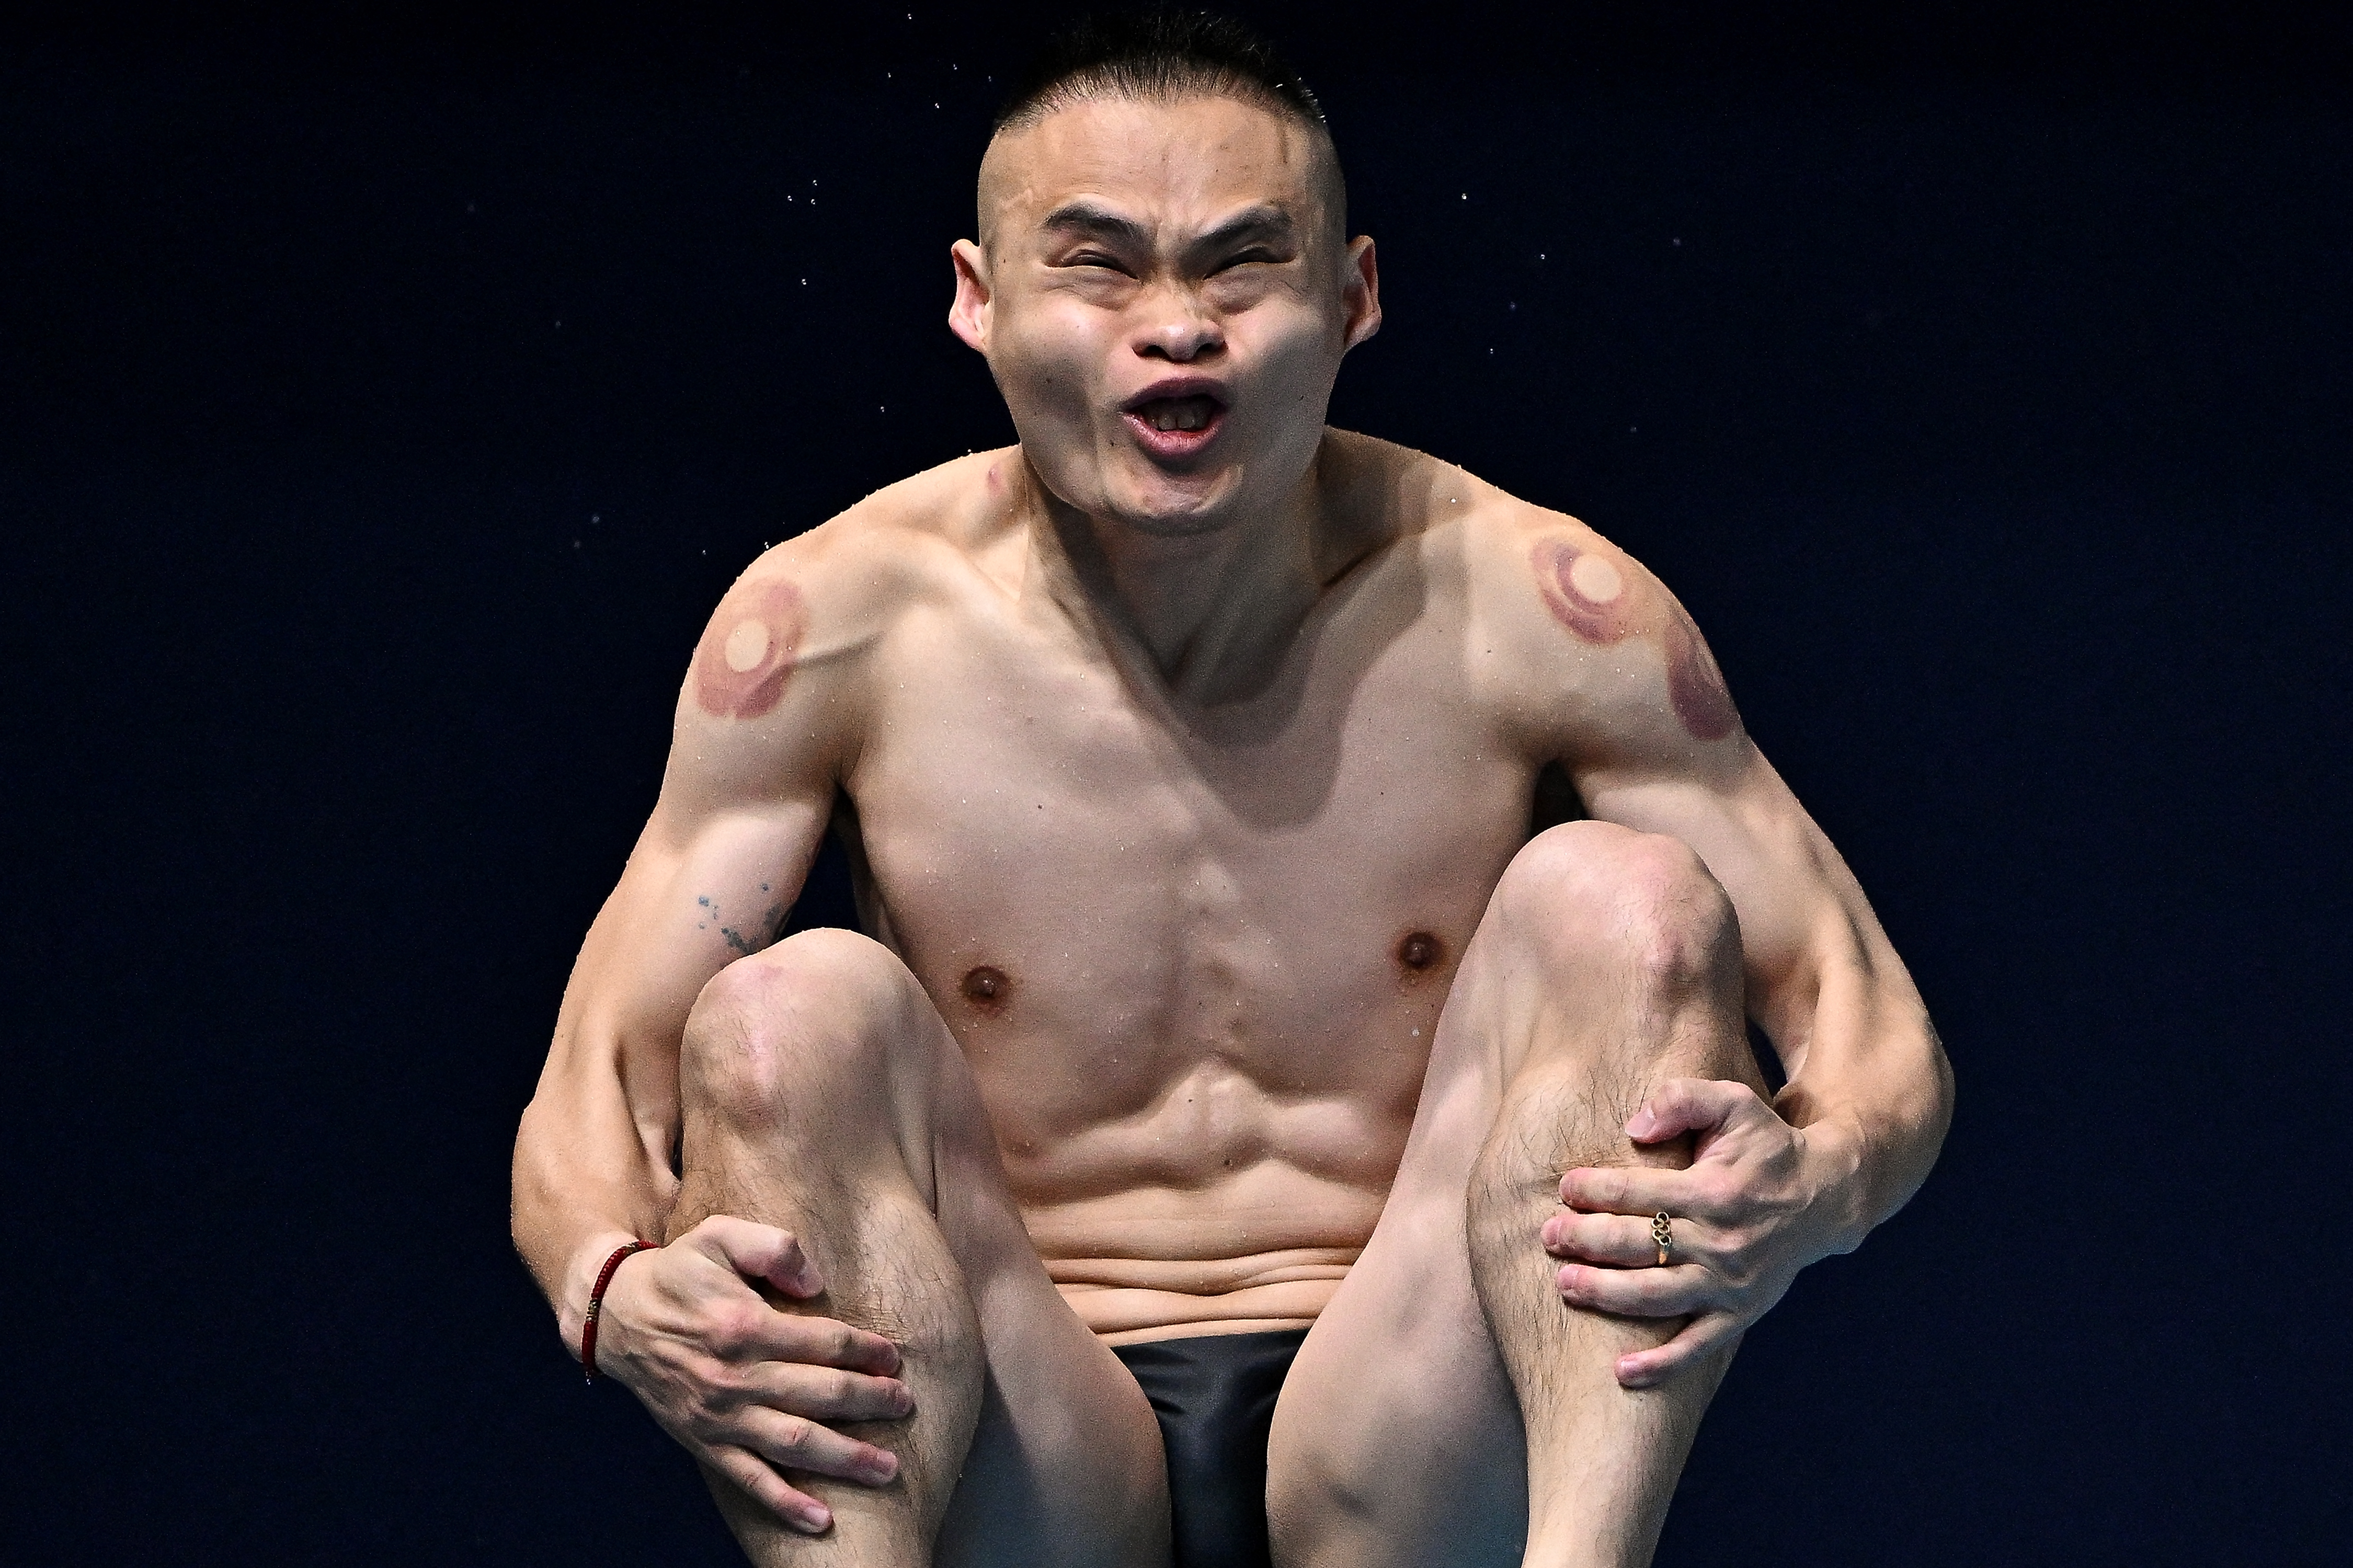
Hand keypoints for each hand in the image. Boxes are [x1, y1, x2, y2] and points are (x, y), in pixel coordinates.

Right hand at [594, 1215, 914, 1534]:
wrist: (617, 1317)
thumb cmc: (679, 1272)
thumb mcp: (720, 1235)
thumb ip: (773, 1247)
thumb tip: (816, 1282)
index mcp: (743, 1323)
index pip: (823, 1342)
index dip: (865, 1350)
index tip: (893, 1358)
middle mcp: (734, 1376)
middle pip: (818, 1394)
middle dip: (869, 1402)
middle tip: (905, 1406)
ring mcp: (720, 1416)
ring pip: (793, 1443)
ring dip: (844, 1459)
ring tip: (887, 1469)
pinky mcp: (705, 1443)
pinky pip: (749, 1479)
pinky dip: (785, 1503)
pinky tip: (821, 1519)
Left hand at [1543, 1078, 1846, 1389]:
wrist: (1824, 1198)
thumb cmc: (1766, 1147)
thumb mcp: (1734, 1104)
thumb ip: (1683, 1099)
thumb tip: (1633, 1125)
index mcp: (1714, 1191)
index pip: (1639, 1193)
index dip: (1596, 1190)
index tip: (1565, 1188)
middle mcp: (1721, 1242)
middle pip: (1639, 1245)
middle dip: (1587, 1240)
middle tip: (1549, 1235)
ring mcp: (1729, 1284)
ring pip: (1655, 1296)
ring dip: (1605, 1293)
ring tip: (1565, 1283)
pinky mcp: (1739, 1314)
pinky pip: (1697, 1348)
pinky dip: (1661, 1366)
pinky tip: (1621, 1374)